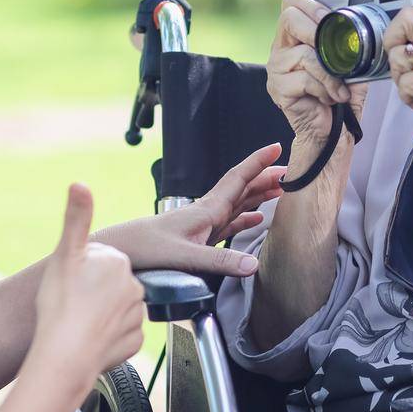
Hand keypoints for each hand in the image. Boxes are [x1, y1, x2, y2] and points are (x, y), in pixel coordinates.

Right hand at [31, 185, 145, 392]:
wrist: (65, 355)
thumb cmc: (61, 306)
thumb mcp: (65, 255)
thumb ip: (76, 218)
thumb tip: (80, 184)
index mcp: (118, 263)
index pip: (100, 261)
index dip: (81, 272)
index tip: (71, 284)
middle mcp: (134, 287)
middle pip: (110, 285)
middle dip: (94, 292)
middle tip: (73, 304)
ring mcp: (137, 316)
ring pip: (116, 310)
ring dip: (101, 315)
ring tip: (80, 323)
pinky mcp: (135, 342)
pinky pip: (120, 335)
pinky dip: (107, 337)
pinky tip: (91, 338)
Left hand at [97, 143, 286, 277]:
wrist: (120, 251)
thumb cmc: (145, 248)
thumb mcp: (185, 257)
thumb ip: (220, 262)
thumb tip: (254, 265)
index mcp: (206, 209)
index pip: (238, 178)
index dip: (258, 162)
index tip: (278, 146)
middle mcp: (206, 212)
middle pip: (243, 188)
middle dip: (267, 177)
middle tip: (292, 171)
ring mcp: (203, 224)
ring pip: (238, 202)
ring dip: (260, 195)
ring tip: (281, 190)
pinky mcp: (198, 237)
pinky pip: (230, 222)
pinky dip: (246, 217)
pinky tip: (256, 219)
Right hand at [265, 0, 368, 147]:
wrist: (331, 135)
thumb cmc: (339, 99)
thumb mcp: (350, 65)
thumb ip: (350, 45)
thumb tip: (366, 28)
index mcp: (295, 37)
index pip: (291, 3)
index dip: (311, 4)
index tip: (331, 19)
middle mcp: (280, 49)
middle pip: (289, 18)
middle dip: (318, 31)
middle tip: (335, 51)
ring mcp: (276, 68)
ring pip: (305, 53)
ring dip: (330, 73)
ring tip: (339, 90)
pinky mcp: (278, 88)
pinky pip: (305, 78)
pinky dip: (325, 88)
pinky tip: (330, 99)